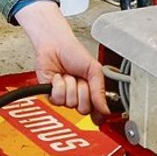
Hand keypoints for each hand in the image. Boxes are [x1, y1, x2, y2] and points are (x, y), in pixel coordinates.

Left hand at [15, 0, 109, 117]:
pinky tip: (59, 77)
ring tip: (68, 75)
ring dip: (70, 85)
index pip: (97, 111)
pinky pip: (57, 99)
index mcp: (91, 92)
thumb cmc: (74, 53)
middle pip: (84, 109)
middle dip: (82, 91)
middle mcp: (78, 97)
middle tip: (80, 79)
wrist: (54, 44)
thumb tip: (105, 110)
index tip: (97, 104)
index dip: (97, 109)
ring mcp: (65, 97)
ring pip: (70, 103)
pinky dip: (58, 85)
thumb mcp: (94, 69)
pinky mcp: (51, 95)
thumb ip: (100, 91)